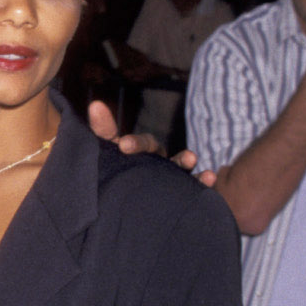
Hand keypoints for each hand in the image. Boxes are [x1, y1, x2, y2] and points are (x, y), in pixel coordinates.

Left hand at [87, 101, 215, 186]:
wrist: (123, 201)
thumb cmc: (115, 169)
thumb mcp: (106, 151)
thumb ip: (103, 130)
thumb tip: (96, 105)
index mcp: (142, 151)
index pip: (141, 143)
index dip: (135, 143)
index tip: (123, 146)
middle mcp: (159, 161)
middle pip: (164, 153)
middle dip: (166, 152)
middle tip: (168, 151)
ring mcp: (171, 176)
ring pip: (181, 166)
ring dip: (187, 160)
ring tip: (191, 158)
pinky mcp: (181, 192)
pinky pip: (194, 185)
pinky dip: (203, 180)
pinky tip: (210, 177)